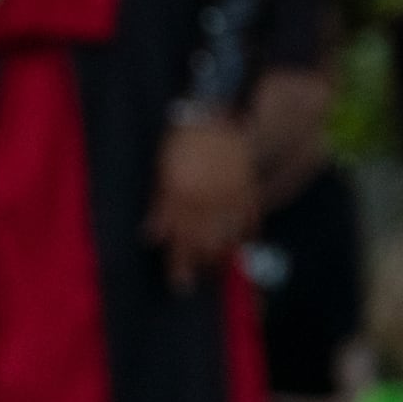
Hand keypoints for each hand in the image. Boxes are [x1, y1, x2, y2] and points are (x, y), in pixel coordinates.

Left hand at [146, 114, 256, 287]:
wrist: (216, 116)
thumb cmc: (184, 143)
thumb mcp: (163, 172)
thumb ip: (159, 207)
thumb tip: (151, 237)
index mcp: (182, 196)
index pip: (180, 241)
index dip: (180, 266)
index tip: (180, 285)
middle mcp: (207, 200)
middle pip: (206, 245)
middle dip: (201, 267)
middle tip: (197, 279)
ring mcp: (231, 196)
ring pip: (229, 237)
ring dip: (223, 256)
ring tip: (216, 268)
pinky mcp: (248, 189)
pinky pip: (251, 220)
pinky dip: (247, 235)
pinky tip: (242, 246)